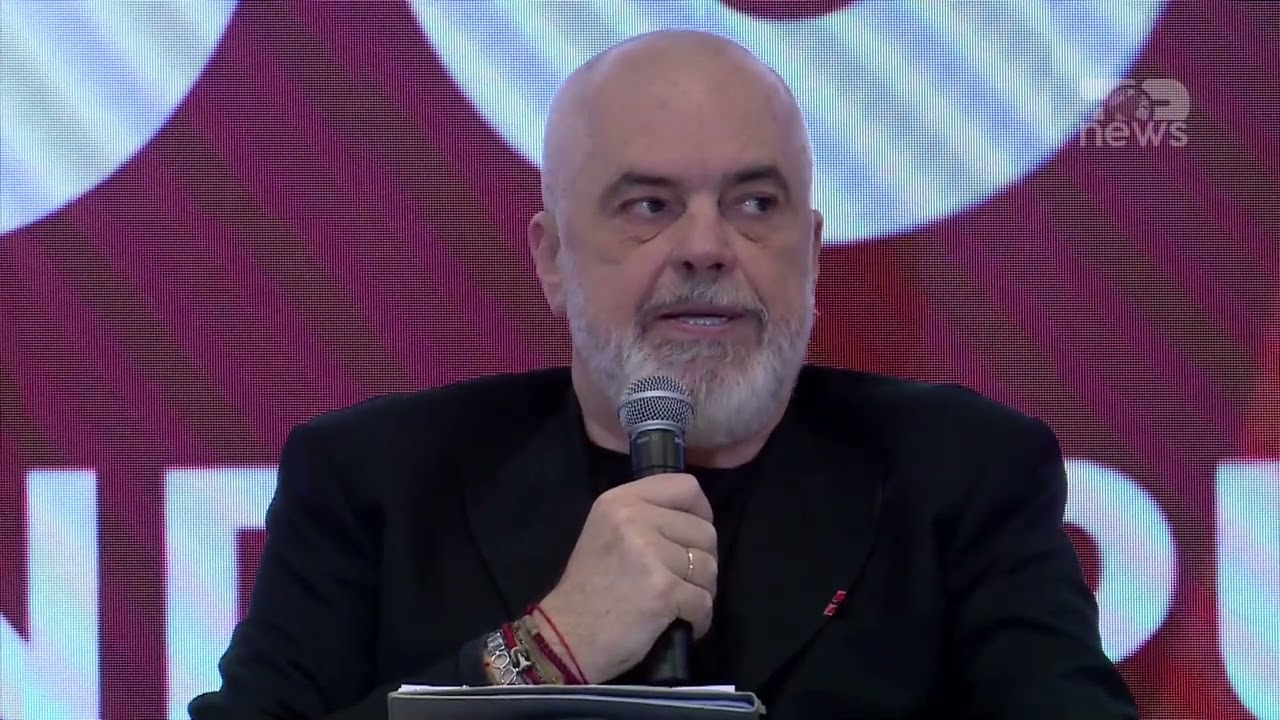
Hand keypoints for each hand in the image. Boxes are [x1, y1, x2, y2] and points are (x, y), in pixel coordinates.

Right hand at [535, 472, 716, 683]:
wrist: (565, 638)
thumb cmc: (588, 590)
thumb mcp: (606, 533)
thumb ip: (646, 517)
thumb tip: (696, 522)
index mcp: (620, 500)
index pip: (686, 487)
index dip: (700, 513)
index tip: (692, 537)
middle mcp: (634, 518)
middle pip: (705, 530)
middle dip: (702, 560)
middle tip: (682, 581)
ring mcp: (650, 553)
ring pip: (709, 566)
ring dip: (701, 590)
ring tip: (678, 604)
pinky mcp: (663, 589)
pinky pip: (703, 600)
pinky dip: (699, 618)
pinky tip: (683, 624)